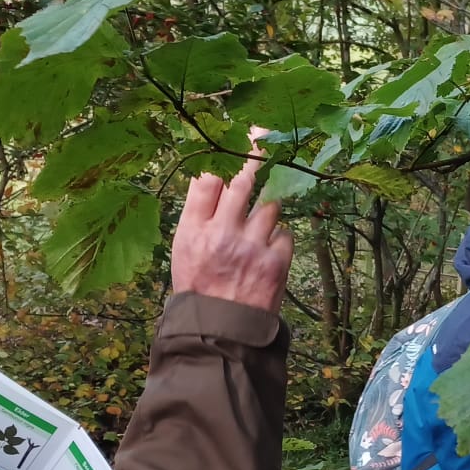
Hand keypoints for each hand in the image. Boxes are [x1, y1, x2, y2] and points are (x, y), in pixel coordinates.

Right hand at [169, 130, 292, 311]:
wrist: (219, 334)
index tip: (236, 135)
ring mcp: (250, 247)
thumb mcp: (184, 248)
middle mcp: (221, 233)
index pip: (208, 179)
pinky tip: (265, 255)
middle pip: (244, 181)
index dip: (224, 154)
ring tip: (257, 227)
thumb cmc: (200, 288)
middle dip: (257, 153)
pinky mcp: (275, 262)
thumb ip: (199, 214)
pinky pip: (284, 234)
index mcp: (193, 229)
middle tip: (267, 135)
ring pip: (270, 206)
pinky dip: (278, 239)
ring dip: (268, 209)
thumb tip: (214, 173)